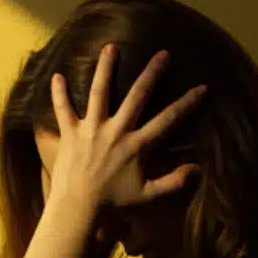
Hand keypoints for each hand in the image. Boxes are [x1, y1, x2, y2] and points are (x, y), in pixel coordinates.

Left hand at [47, 45, 206, 212]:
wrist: (77, 209)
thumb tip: (197, 169)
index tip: (202, 88)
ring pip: (99, 92)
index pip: (167, 120)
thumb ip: (173, 182)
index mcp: (136, 145)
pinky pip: (63, 109)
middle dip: (152, 73)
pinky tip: (56, 76)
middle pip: (137, 95)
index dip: (186, 103)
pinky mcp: (70, 134)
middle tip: (163, 54)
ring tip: (111, 47)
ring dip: (105, 68)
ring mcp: (91, 130)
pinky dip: (58, 93)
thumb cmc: (113, 204)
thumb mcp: (147, 195)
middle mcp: (116, 131)